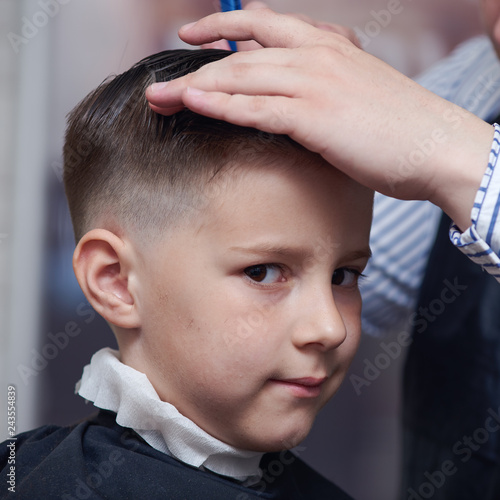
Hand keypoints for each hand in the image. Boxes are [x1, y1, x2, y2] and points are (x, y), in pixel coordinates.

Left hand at [146, 8, 493, 229]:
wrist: (438, 146)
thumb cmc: (399, 127)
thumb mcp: (358, 91)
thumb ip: (322, 84)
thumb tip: (291, 96)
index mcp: (329, 44)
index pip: (264, 23)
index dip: (222, 26)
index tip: (192, 35)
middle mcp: (317, 54)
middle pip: (240, 53)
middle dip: (195, 66)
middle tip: (161, 85)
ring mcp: (315, 81)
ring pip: (241, 77)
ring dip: (196, 87)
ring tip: (161, 98)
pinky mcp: (315, 115)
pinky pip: (256, 108)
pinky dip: (221, 106)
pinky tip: (193, 105)